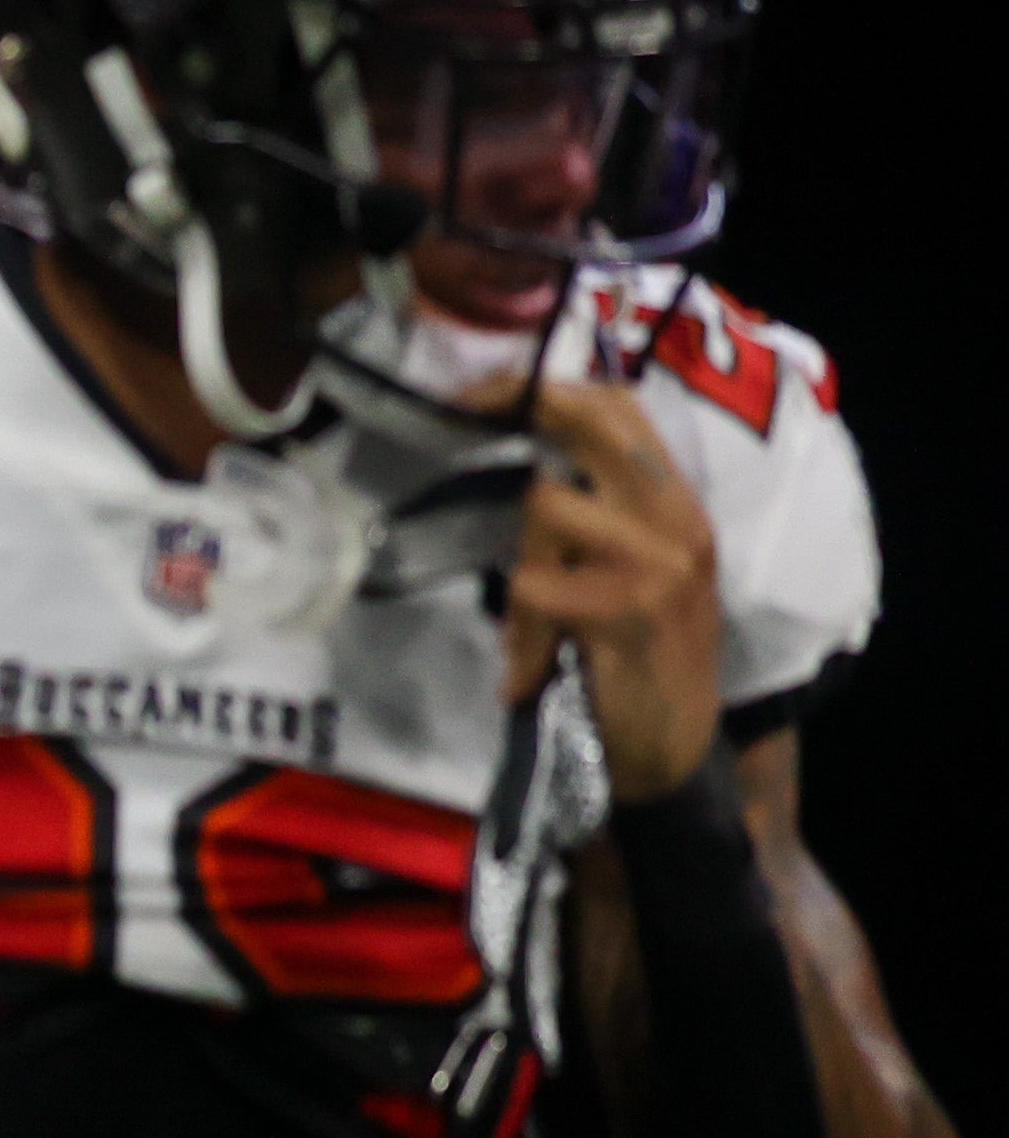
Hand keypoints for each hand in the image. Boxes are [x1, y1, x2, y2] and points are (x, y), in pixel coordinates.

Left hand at [500, 377, 723, 803]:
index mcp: (677, 504)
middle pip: (589, 427)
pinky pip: (535, 588)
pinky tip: (528, 670)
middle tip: (461, 412)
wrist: (671, 748)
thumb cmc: (633, 660)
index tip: (482, 390)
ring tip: (532, 630)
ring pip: (545, 511)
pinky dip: (519, 635)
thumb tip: (517, 460)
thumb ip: (596, 517)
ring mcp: (659, 560)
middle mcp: (677, 519)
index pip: (621, 413)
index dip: (549, 388)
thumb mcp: (628, 575)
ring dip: (520, 568)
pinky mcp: (629, 607)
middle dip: (520, 412)